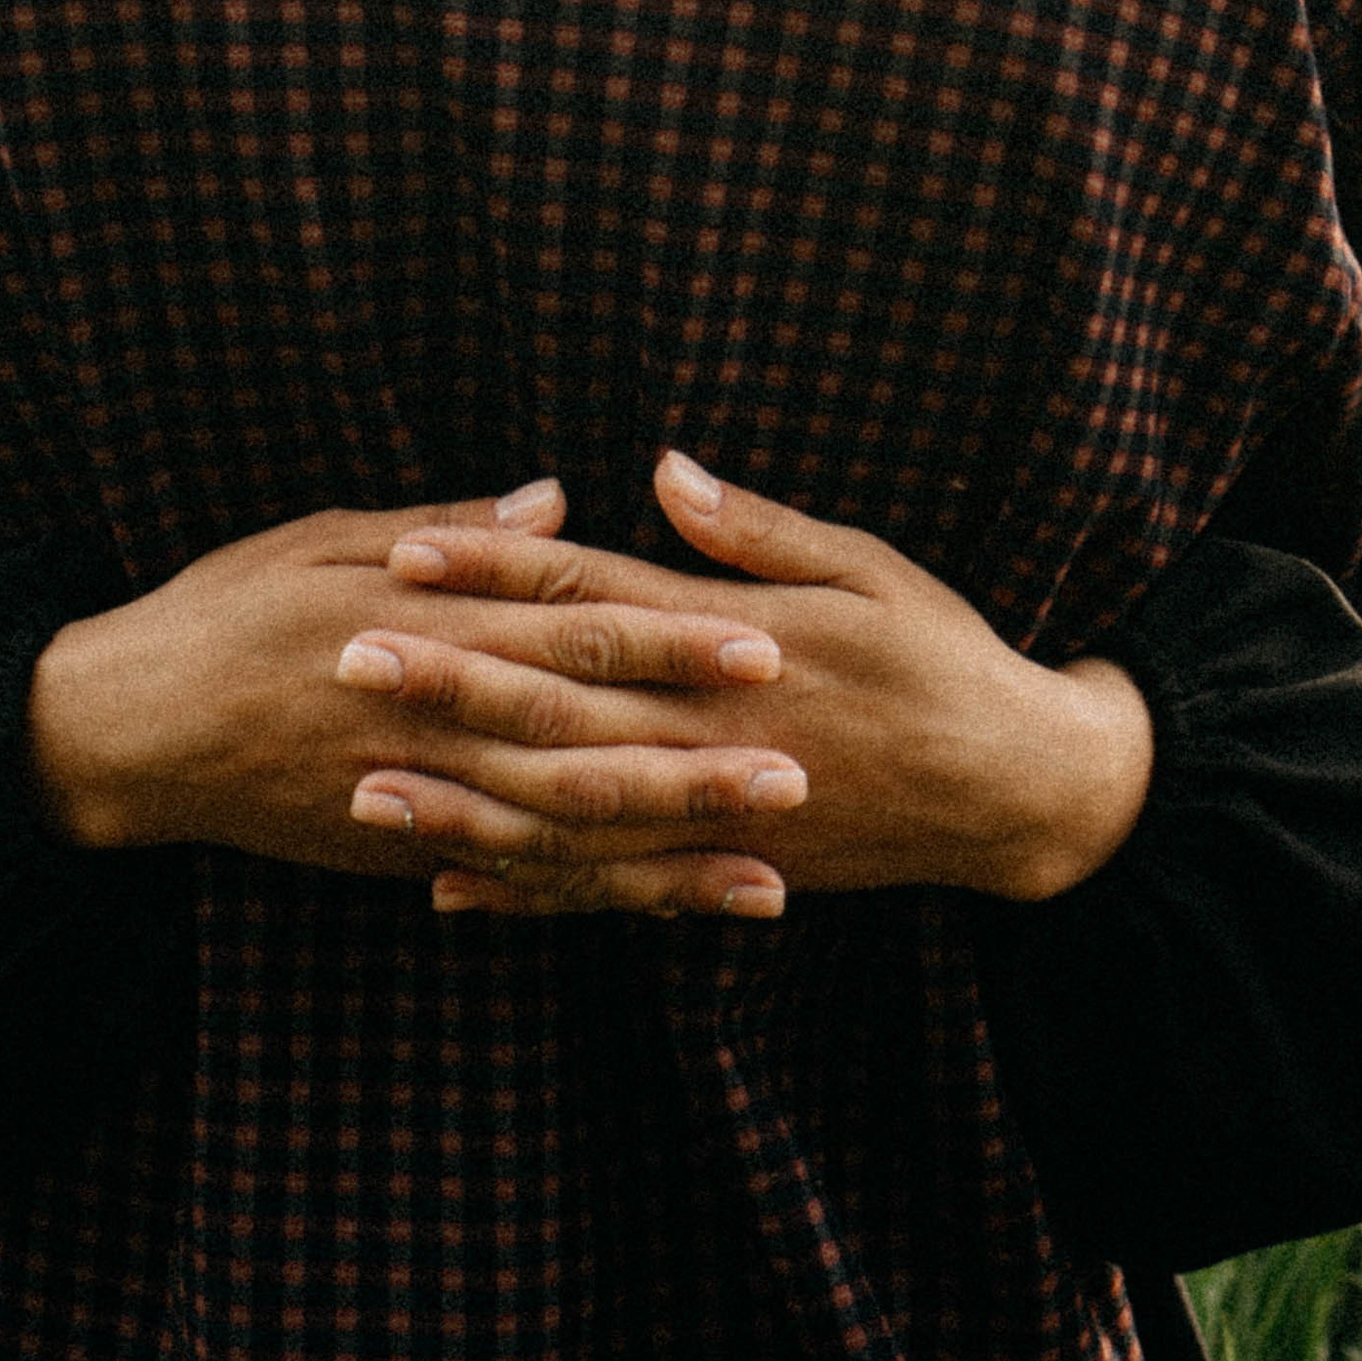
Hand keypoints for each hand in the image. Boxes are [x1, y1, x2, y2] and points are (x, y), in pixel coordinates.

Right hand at [26, 479, 801, 914]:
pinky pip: (513, 881)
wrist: (128, 730)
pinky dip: (596, 899)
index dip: (667, 640)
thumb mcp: (326, 534)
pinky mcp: (400, 851)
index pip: (568, 627)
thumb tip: (557, 499)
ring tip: (770, 863)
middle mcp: (429, 715)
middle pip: (585, 742)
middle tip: (803, 766)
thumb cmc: (227, 609)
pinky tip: (668, 908)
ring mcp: (416, 796)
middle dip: (696, 758)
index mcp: (421, 617)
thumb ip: (449, 527)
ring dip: (669, 850)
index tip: (759, 640)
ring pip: (561, 832)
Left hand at [351, 450, 1152, 914]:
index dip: (496, 573)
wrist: (1021, 792)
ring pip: (568, 814)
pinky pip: (611, 888)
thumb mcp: (867, 565)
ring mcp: (716, 812)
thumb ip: (756, 529)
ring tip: (361, 788)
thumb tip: (661, 468)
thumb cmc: (944, 655)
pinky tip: (448, 888)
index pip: (593, 598)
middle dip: (445, 683)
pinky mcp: (724, 869)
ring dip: (462, 801)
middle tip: (340, 660)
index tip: (406, 551)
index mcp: (741, 641)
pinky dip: (529, 892)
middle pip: (557, 704)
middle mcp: (714, 732)